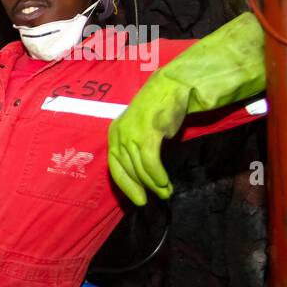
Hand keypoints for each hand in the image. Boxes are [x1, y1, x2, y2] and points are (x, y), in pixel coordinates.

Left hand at [108, 77, 188, 205]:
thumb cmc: (159, 110)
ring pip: (139, 167)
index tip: (136, 198)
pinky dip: (157, 174)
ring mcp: (131, 132)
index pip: (114, 165)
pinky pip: (150, 160)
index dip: (125, 184)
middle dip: (138, 187)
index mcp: (114, 133)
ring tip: (164, 192)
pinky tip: (164, 182)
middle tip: (149, 201)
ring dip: (152, 183)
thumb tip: (142, 175)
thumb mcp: (141, 130)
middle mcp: (119, 133)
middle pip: (126, 168)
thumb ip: (137, 148)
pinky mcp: (147, 132)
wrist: (173, 86)